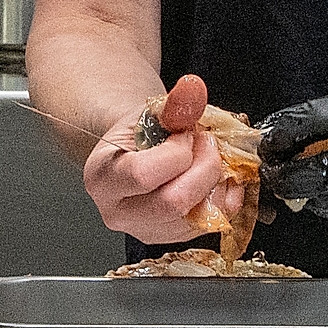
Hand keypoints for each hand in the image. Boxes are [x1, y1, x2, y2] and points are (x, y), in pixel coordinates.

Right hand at [81, 70, 226, 244]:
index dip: (176, 151)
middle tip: (207, 144)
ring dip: (217, 180)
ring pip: (197, 216)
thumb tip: (193, 89)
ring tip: (208, 157)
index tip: (183, 134)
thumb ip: (174, 103)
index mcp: (102, 178)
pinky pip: (211, 223)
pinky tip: (217, 175)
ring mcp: (145, 230)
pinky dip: (225, 196)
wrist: (135, 153)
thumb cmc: (138, 134)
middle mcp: (118, 212)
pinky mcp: (171, 237)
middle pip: (173, 203)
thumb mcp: (150, 112)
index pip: (144, 174)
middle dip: (204, 167)